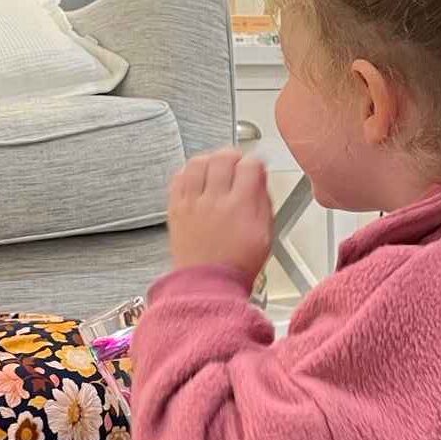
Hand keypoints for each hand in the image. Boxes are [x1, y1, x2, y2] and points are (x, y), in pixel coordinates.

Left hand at [168, 150, 273, 278]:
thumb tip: (260, 179)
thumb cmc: (236, 264)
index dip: (255, 162)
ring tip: (215, 166)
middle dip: (233, 155)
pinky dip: (188, 172)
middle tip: (236, 162)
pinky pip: (178, 178)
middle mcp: (215, 200)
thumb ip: (263, 201)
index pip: (250, 166)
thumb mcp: (265, 233)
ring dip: (209, 159)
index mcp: (241, 206)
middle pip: (222, 158)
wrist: (208, 284)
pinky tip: (196, 178)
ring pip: (197, 163)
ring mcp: (192, 203)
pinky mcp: (176, 208)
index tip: (255, 166)